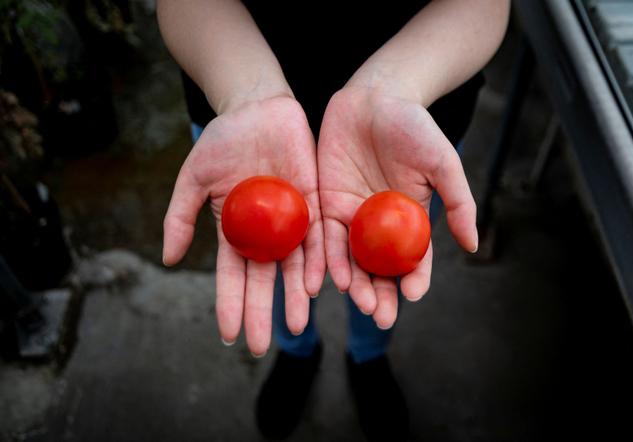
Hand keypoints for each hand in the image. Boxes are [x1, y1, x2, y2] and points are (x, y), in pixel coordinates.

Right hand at [163, 96, 324, 355]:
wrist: (257, 108)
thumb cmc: (222, 140)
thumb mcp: (192, 178)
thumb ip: (180, 217)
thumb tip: (167, 259)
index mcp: (236, 231)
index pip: (231, 276)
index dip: (229, 304)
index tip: (227, 335)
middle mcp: (265, 233)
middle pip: (263, 280)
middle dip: (261, 313)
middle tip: (258, 347)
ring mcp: (291, 220)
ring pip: (295, 266)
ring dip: (295, 297)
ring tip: (296, 326)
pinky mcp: (315, 202)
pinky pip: (319, 237)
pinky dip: (319, 261)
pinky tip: (317, 285)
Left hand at [318, 86, 477, 328]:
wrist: (374, 97)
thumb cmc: (414, 127)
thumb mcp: (443, 163)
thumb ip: (458, 202)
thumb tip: (473, 245)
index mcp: (410, 219)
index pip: (414, 259)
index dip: (415, 279)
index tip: (413, 295)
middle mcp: (381, 225)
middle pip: (380, 268)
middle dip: (381, 294)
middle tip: (380, 316)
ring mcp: (352, 217)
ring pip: (352, 260)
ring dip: (355, 284)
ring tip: (358, 303)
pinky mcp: (326, 204)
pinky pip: (324, 237)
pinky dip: (327, 259)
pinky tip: (328, 279)